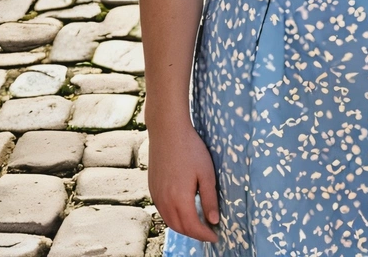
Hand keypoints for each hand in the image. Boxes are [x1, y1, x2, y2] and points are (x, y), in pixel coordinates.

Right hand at [148, 122, 220, 243]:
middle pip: (180, 228)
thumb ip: (209, 199)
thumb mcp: (206, 173)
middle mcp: (165, 201)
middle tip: (208, 232)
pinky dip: (173, 217)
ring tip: (197, 224)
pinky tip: (182, 211)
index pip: (193, 227)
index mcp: (179, 199)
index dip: (205, 235)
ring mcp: (156, 195)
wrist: (167, 130)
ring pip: (169, 221)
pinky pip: (162, 211)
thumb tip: (213, 220)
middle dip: (195, 234)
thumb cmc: (190, 148)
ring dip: (183, 227)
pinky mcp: (152, 188)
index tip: (215, 236)